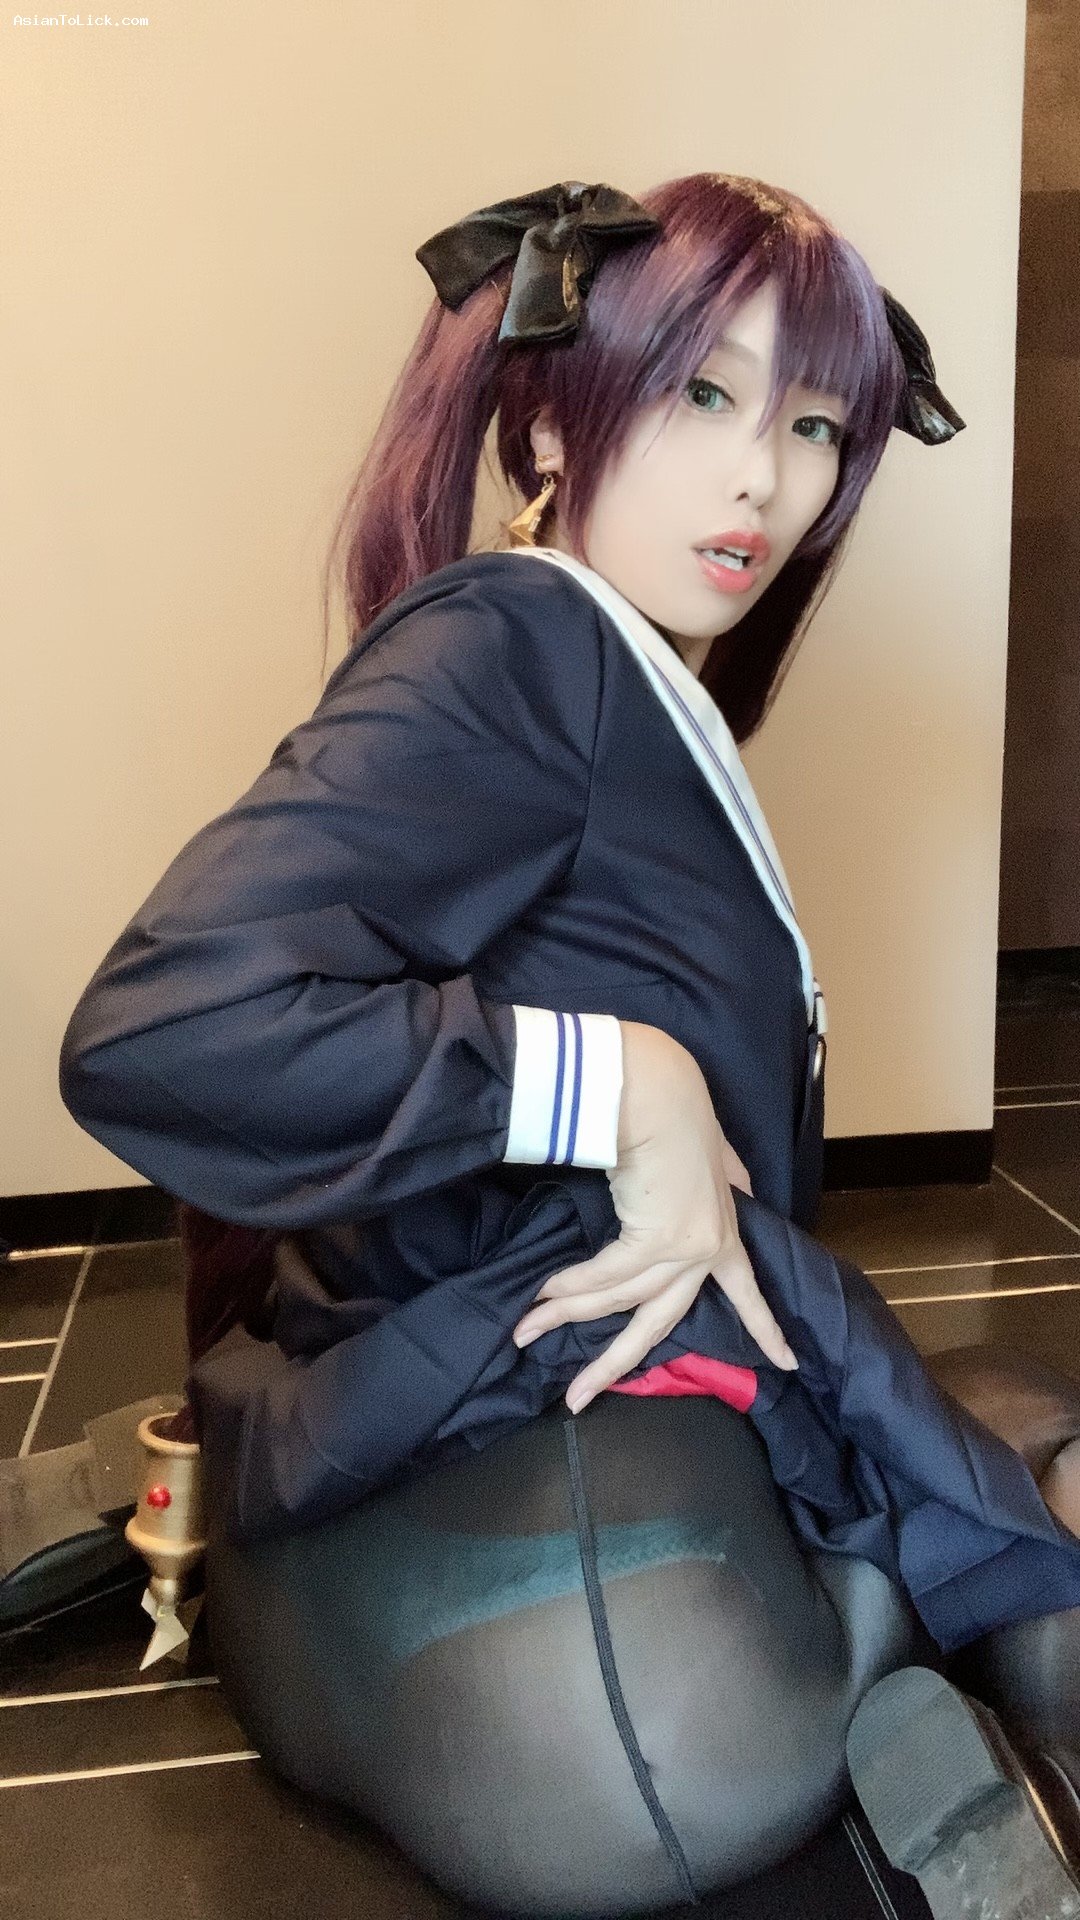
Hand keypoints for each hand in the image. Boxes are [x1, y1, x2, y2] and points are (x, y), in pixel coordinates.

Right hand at [511, 1021, 797, 1412]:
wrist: (660, 1087)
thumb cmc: (678, 1108)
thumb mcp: (714, 1151)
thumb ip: (726, 1175)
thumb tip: (739, 1183)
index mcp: (725, 1229)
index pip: (748, 1289)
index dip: (765, 1328)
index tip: (787, 1365)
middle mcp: (709, 1246)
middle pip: (663, 1321)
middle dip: (616, 1362)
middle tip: (580, 1398)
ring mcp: (685, 1247)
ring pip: (619, 1302)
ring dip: (565, 1314)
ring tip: (526, 1331)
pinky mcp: (657, 1239)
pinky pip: (605, 1277)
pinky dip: (569, 1288)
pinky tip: (541, 1295)